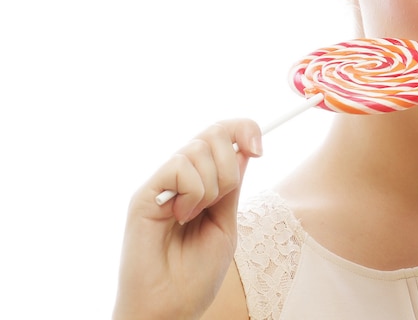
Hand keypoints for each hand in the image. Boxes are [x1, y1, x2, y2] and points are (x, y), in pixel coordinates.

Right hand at [112, 119, 261, 319]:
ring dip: (212, 185)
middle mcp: (181, 176)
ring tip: (195, 215)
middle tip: (221, 197)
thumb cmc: (196, 273)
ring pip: (198, 148)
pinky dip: (193, 191)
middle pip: (213, 132)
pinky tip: (181, 216)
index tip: (259, 150)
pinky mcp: (145, 193)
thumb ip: (232, 187)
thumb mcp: (226, 222)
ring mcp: (162, 183)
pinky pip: (180, 166)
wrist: (170, 306)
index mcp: (202, 180)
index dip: (243, 130)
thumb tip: (245, 150)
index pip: (222, 135)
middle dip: (229, 162)